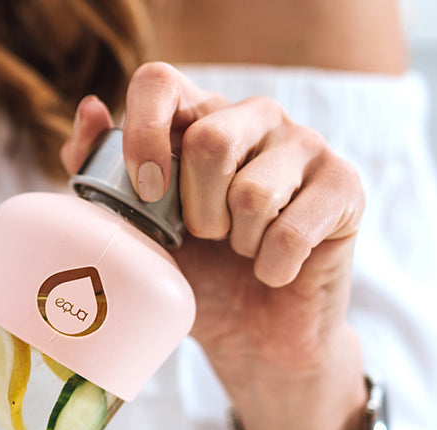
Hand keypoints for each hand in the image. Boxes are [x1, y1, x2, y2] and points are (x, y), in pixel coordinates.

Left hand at [61, 63, 369, 429]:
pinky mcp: (345, 185)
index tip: (144, 191)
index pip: (160, 82)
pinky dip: (272, 267)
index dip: (143, 132)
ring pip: (253, 190)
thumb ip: (103, 172)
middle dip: (195, 211)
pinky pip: (292, 230)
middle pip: (209, 141)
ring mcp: (305, 146)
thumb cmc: (196, 274)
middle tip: (204, 237)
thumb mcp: (137, 228)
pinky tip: (274, 270)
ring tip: (242, 250)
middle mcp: (254, 117)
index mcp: (198, 116)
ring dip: (237, 241)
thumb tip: (91, 111)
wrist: (254, 338)